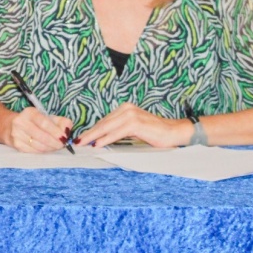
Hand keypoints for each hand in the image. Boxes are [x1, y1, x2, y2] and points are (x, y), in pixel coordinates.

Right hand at [5, 106, 73, 152]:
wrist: (8, 126)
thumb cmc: (33, 121)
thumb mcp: (46, 117)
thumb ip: (60, 121)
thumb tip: (68, 129)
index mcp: (29, 112)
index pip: (44, 122)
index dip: (56, 131)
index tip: (64, 137)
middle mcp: (20, 122)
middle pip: (42, 136)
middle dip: (55, 142)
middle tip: (62, 144)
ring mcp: (17, 134)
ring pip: (38, 146)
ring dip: (50, 148)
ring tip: (55, 146)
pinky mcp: (16, 145)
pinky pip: (34, 151)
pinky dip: (43, 151)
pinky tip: (46, 149)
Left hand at [74, 103, 191, 148]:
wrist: (175, 132)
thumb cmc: (155, 133)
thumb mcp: (134, 130)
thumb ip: (120, 130)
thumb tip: (103, 139)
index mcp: (125, 108)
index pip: (105, 120)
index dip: (93, 130)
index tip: (82, 137)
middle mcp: (126, 109)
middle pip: (103, 123)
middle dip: (89, 133)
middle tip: (77, 141)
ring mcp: (131, 115)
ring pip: (107, 127)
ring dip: (93, 136)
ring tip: (83, 143)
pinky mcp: (135, 123)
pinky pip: (116, 132)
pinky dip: (105, 139)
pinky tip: (97, 144)